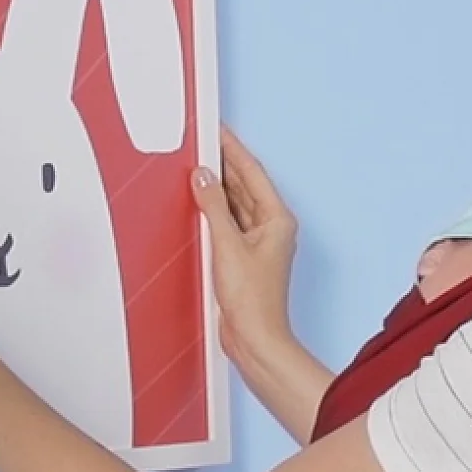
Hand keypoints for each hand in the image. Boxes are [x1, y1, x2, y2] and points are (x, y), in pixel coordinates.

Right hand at [192, 127, 298, 365]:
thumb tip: (203, 177)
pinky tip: (196, 203)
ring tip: (194, 165)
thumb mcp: (226, 246)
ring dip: (216, 187)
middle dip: (223, 165)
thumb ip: (213, 208)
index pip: (252, 172)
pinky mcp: (243, 258)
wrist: (255, 340)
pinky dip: (213, 211)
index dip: (233, 149)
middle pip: (244, 186)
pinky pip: (227, 223)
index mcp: (277, 219)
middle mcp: (271, 228)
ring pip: (235, 204)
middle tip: (199, 143)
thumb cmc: (252, 301)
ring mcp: (258, 243)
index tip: (216, 130)